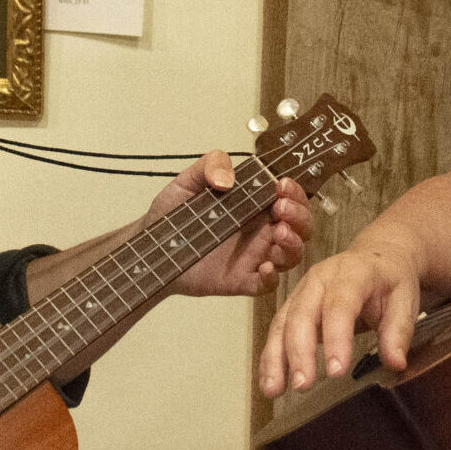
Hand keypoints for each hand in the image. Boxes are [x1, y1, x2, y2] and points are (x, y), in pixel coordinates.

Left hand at [149, 150, 314, 297]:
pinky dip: (272, 277)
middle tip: (281, 207)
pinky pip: (266, 284)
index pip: (290, 197)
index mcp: (254, 205)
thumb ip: (208, 165)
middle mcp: (259, 231)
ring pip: (290, 255)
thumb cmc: (171, 215)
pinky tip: (265, 267)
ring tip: (278, 234)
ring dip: (292, 244)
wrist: (151, 248)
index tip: (282, 185)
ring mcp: (252, 256)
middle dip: (299, 216)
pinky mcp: (240, 280)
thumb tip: (228, 176)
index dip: (294, 191)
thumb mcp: (187, 181)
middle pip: (300, 226)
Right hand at [258, 241, 421, 395]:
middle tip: (303, 386)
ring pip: (283, 322)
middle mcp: (320, 278)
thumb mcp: (405, 300)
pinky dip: (271, 356)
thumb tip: (394, 363)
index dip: (336, 338)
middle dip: (299, 352)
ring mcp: (302, 290)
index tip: (336, 371)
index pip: (340, 305)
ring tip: (274, 390)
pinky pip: (278, 330)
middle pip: (303, 314)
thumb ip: (399, 331)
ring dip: (275, 357)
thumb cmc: (390, 281)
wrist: (377, 256)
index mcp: (352, 273)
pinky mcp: (293, 304)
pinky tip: (270, 382)